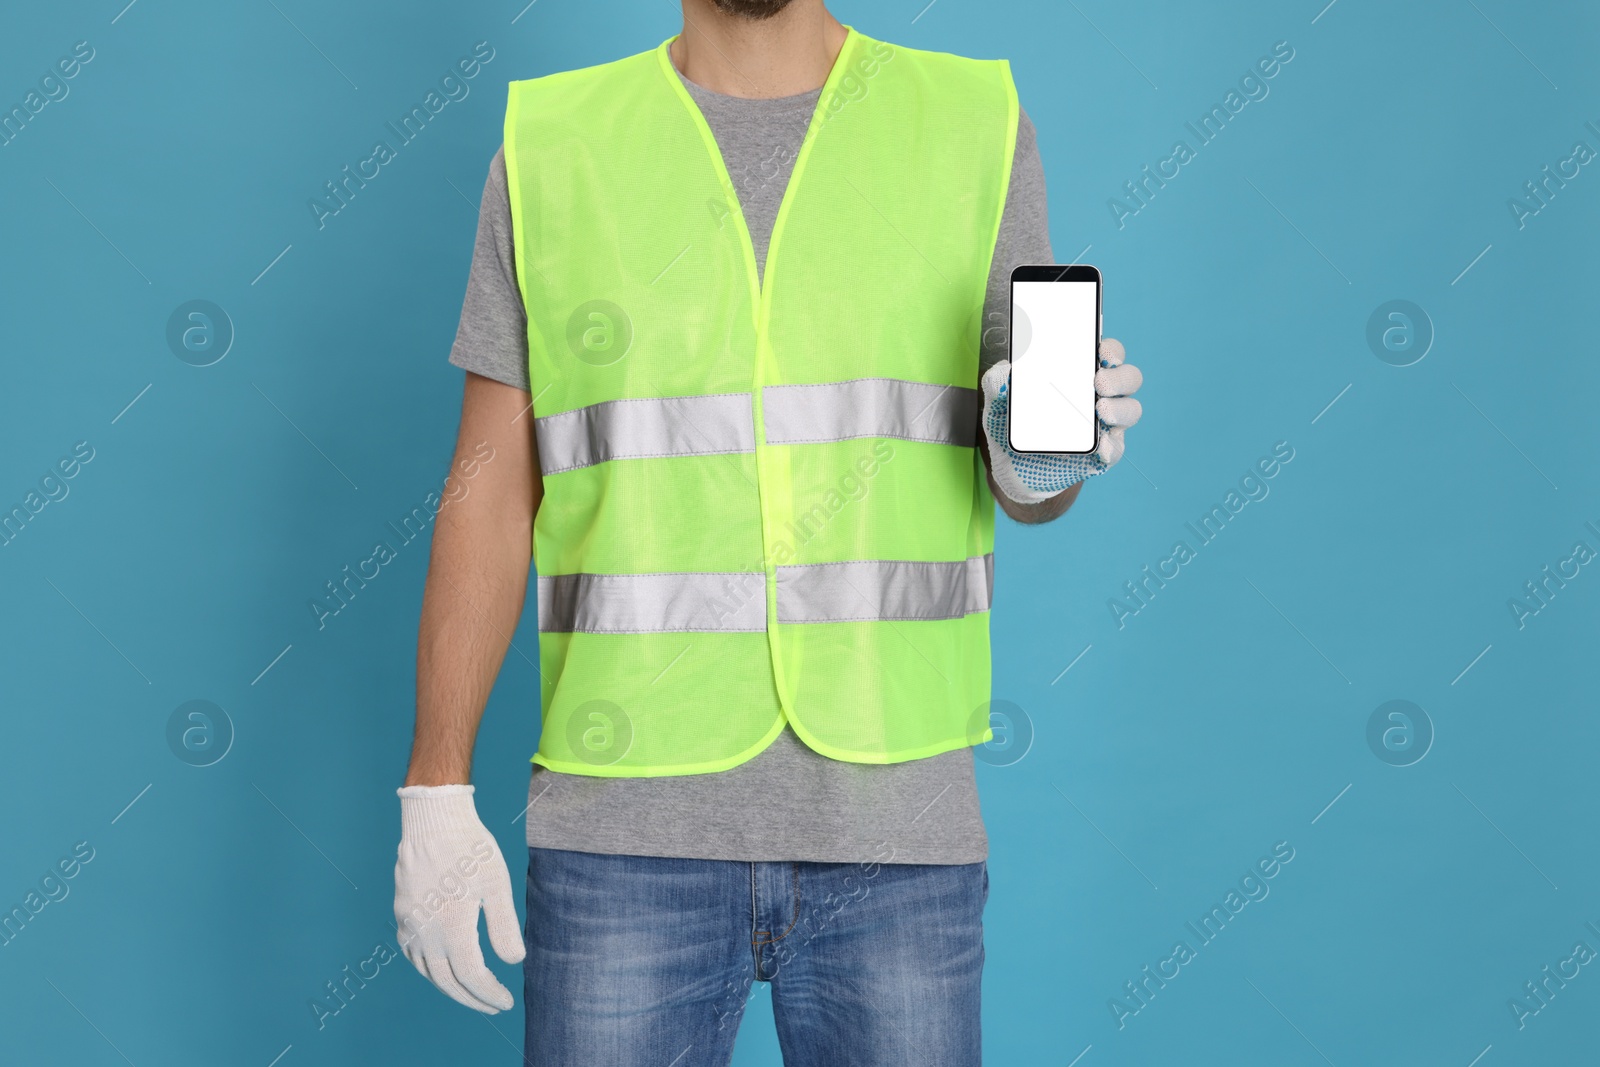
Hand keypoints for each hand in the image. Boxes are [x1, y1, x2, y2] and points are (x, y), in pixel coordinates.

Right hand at [393, 784, 524, 1012]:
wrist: (434, 821)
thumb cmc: (471, 849)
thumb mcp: (497, 885)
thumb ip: (503, 926)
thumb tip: (514, 962)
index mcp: (451, 929)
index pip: (472, 978)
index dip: (490, 994)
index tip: (507, 1002)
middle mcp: (426, 933)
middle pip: (448, 981)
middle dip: (472, 999)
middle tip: (492, 1005)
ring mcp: (409, 924)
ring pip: (427, 971)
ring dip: (449, 987)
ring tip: (470, 991)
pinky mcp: (402, 913)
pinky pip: (411, 953)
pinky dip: (427, 968)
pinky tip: (439, 966)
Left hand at [980, 337, 1142, 503]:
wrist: (1012, 467)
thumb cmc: (1013, 423)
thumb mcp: (1000, 400)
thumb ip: (997, 381)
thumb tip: (1005, 371)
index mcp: (1081, 373)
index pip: (1108, 353)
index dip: (1111, 349)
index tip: (1100, 350)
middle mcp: (1100, 395)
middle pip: (1129, 378)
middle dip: (1119, 377)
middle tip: (1098, 383)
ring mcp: (1105, 424)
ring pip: (1131, 410)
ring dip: (1120, 409)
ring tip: (1100, 411)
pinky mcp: (1103, 452)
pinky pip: (1116, 448)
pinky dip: (1111, 447)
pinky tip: (1100, 448)